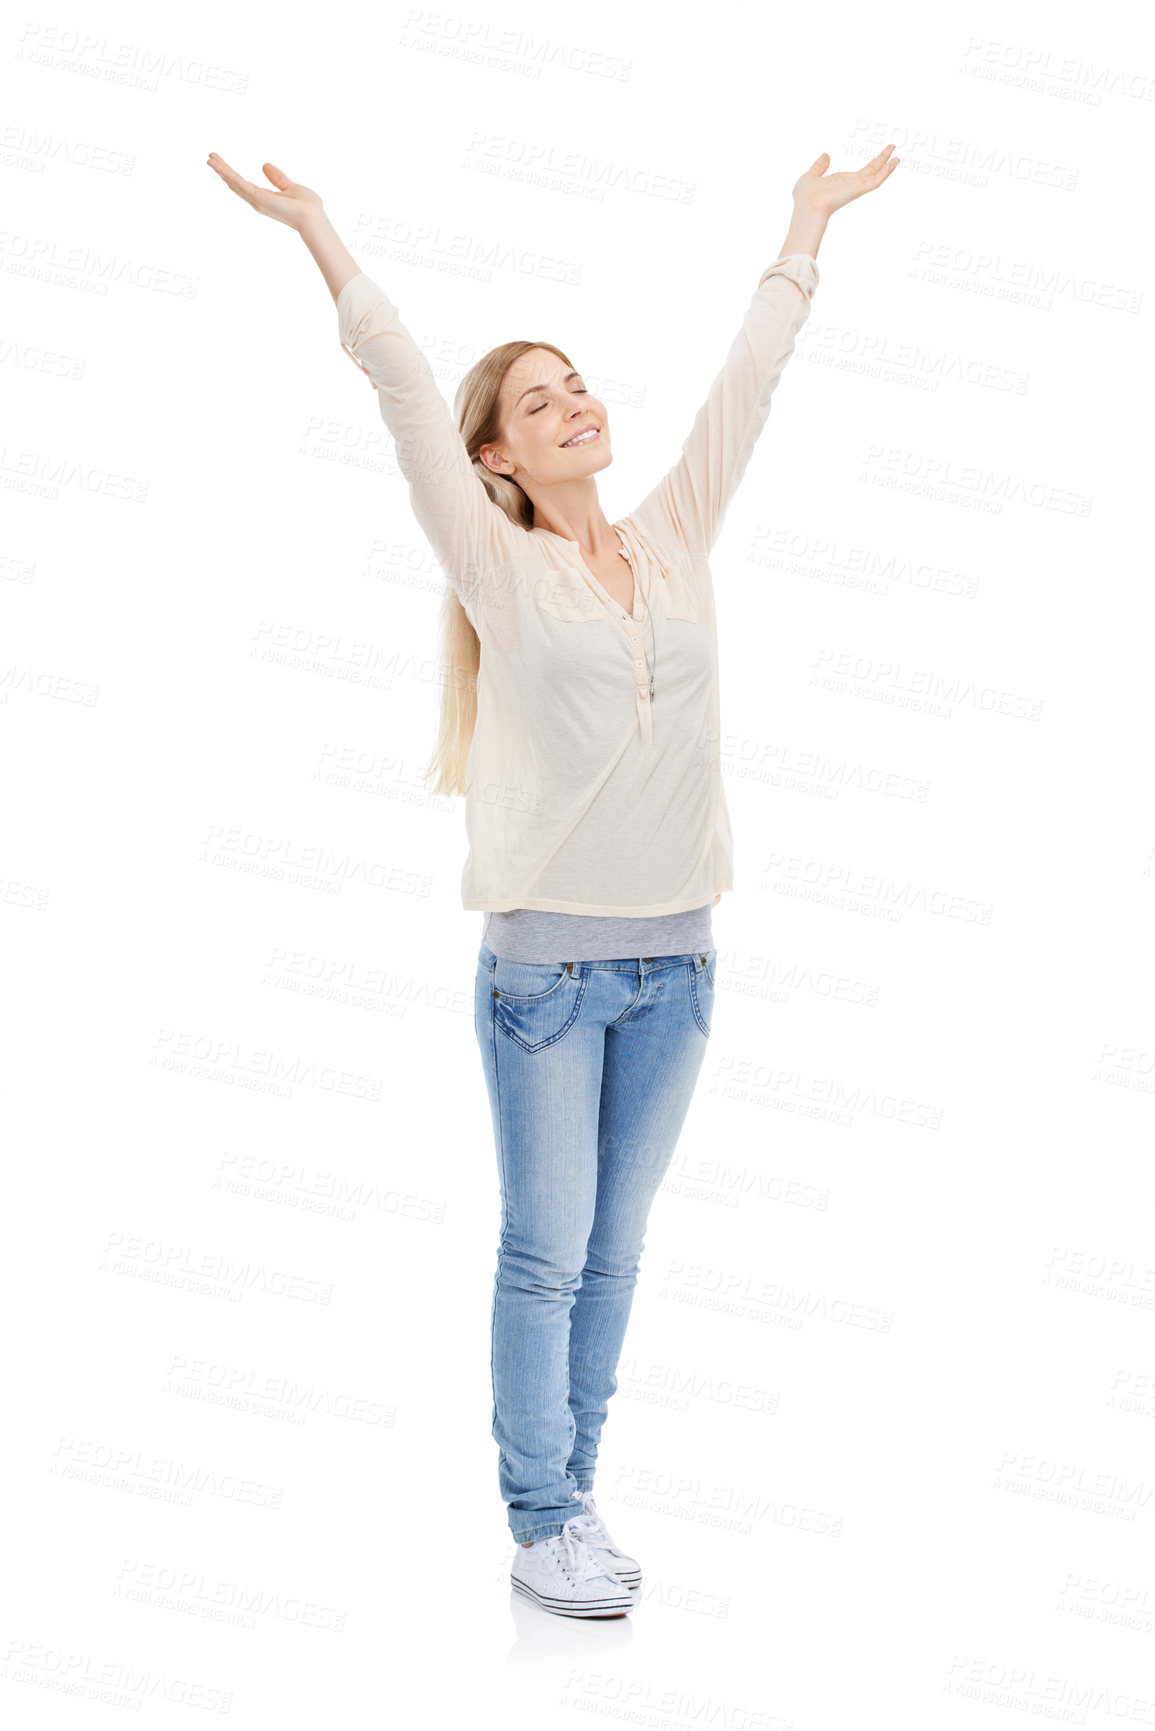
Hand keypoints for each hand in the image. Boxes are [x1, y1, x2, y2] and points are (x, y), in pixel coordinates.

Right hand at [206, 155, 325, 232]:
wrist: (313, 218)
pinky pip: (238, 182)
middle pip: (235, 184)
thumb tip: (264, 165)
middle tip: (210, 158)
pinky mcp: (257, 197)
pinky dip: (226, 172)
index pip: (244, 185)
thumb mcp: (290, 187)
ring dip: (221, 170)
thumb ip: (278, 178)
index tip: (223, 163)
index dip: (233, 174)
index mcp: (265, 199)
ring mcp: (256, 200)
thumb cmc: (308, 207)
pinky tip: (216, 164)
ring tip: (208, 158)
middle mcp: (258, 201)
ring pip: (234, 182)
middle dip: (223, 171)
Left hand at [792, 146, 899, 218]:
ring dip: (888, 165)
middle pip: (872, 170)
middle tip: (892, 147)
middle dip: (882, 160)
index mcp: (842, 182)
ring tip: (898, 156)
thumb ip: (819, 167)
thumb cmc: (805, 197)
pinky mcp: (859, 189)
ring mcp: (856, 187)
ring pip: (877, 175)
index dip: (871, 164)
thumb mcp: (811, 176)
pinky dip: (886, 171)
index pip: (861, 172)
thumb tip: (826, 155)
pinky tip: (894, 162)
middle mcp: (851, 185)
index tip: (879, 156)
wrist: (807, 206)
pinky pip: (876, 180)